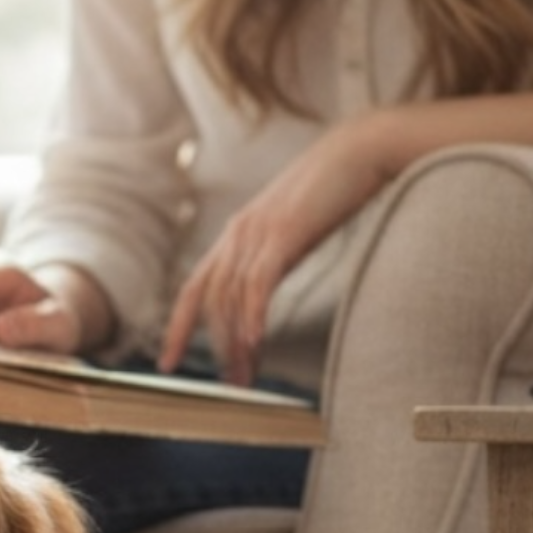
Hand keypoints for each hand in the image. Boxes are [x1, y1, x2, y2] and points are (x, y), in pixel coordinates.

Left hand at [159, 117, 393, 382]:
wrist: (364, 148)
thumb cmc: (333, 190)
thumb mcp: (291, 230)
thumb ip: (272, 258)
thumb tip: (264, 292)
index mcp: (237, 234)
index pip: (194, 288)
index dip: (178, 327)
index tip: (168, 361)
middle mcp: (238, 233)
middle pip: (207, 300)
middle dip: (211, 346)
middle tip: (225, 384)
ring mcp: (258, 231)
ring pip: (232, 297)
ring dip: (236, 342)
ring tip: (244, 376)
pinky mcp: (283, 232)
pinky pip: (258, 283)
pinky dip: (253, 315)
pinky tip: (255, 342)